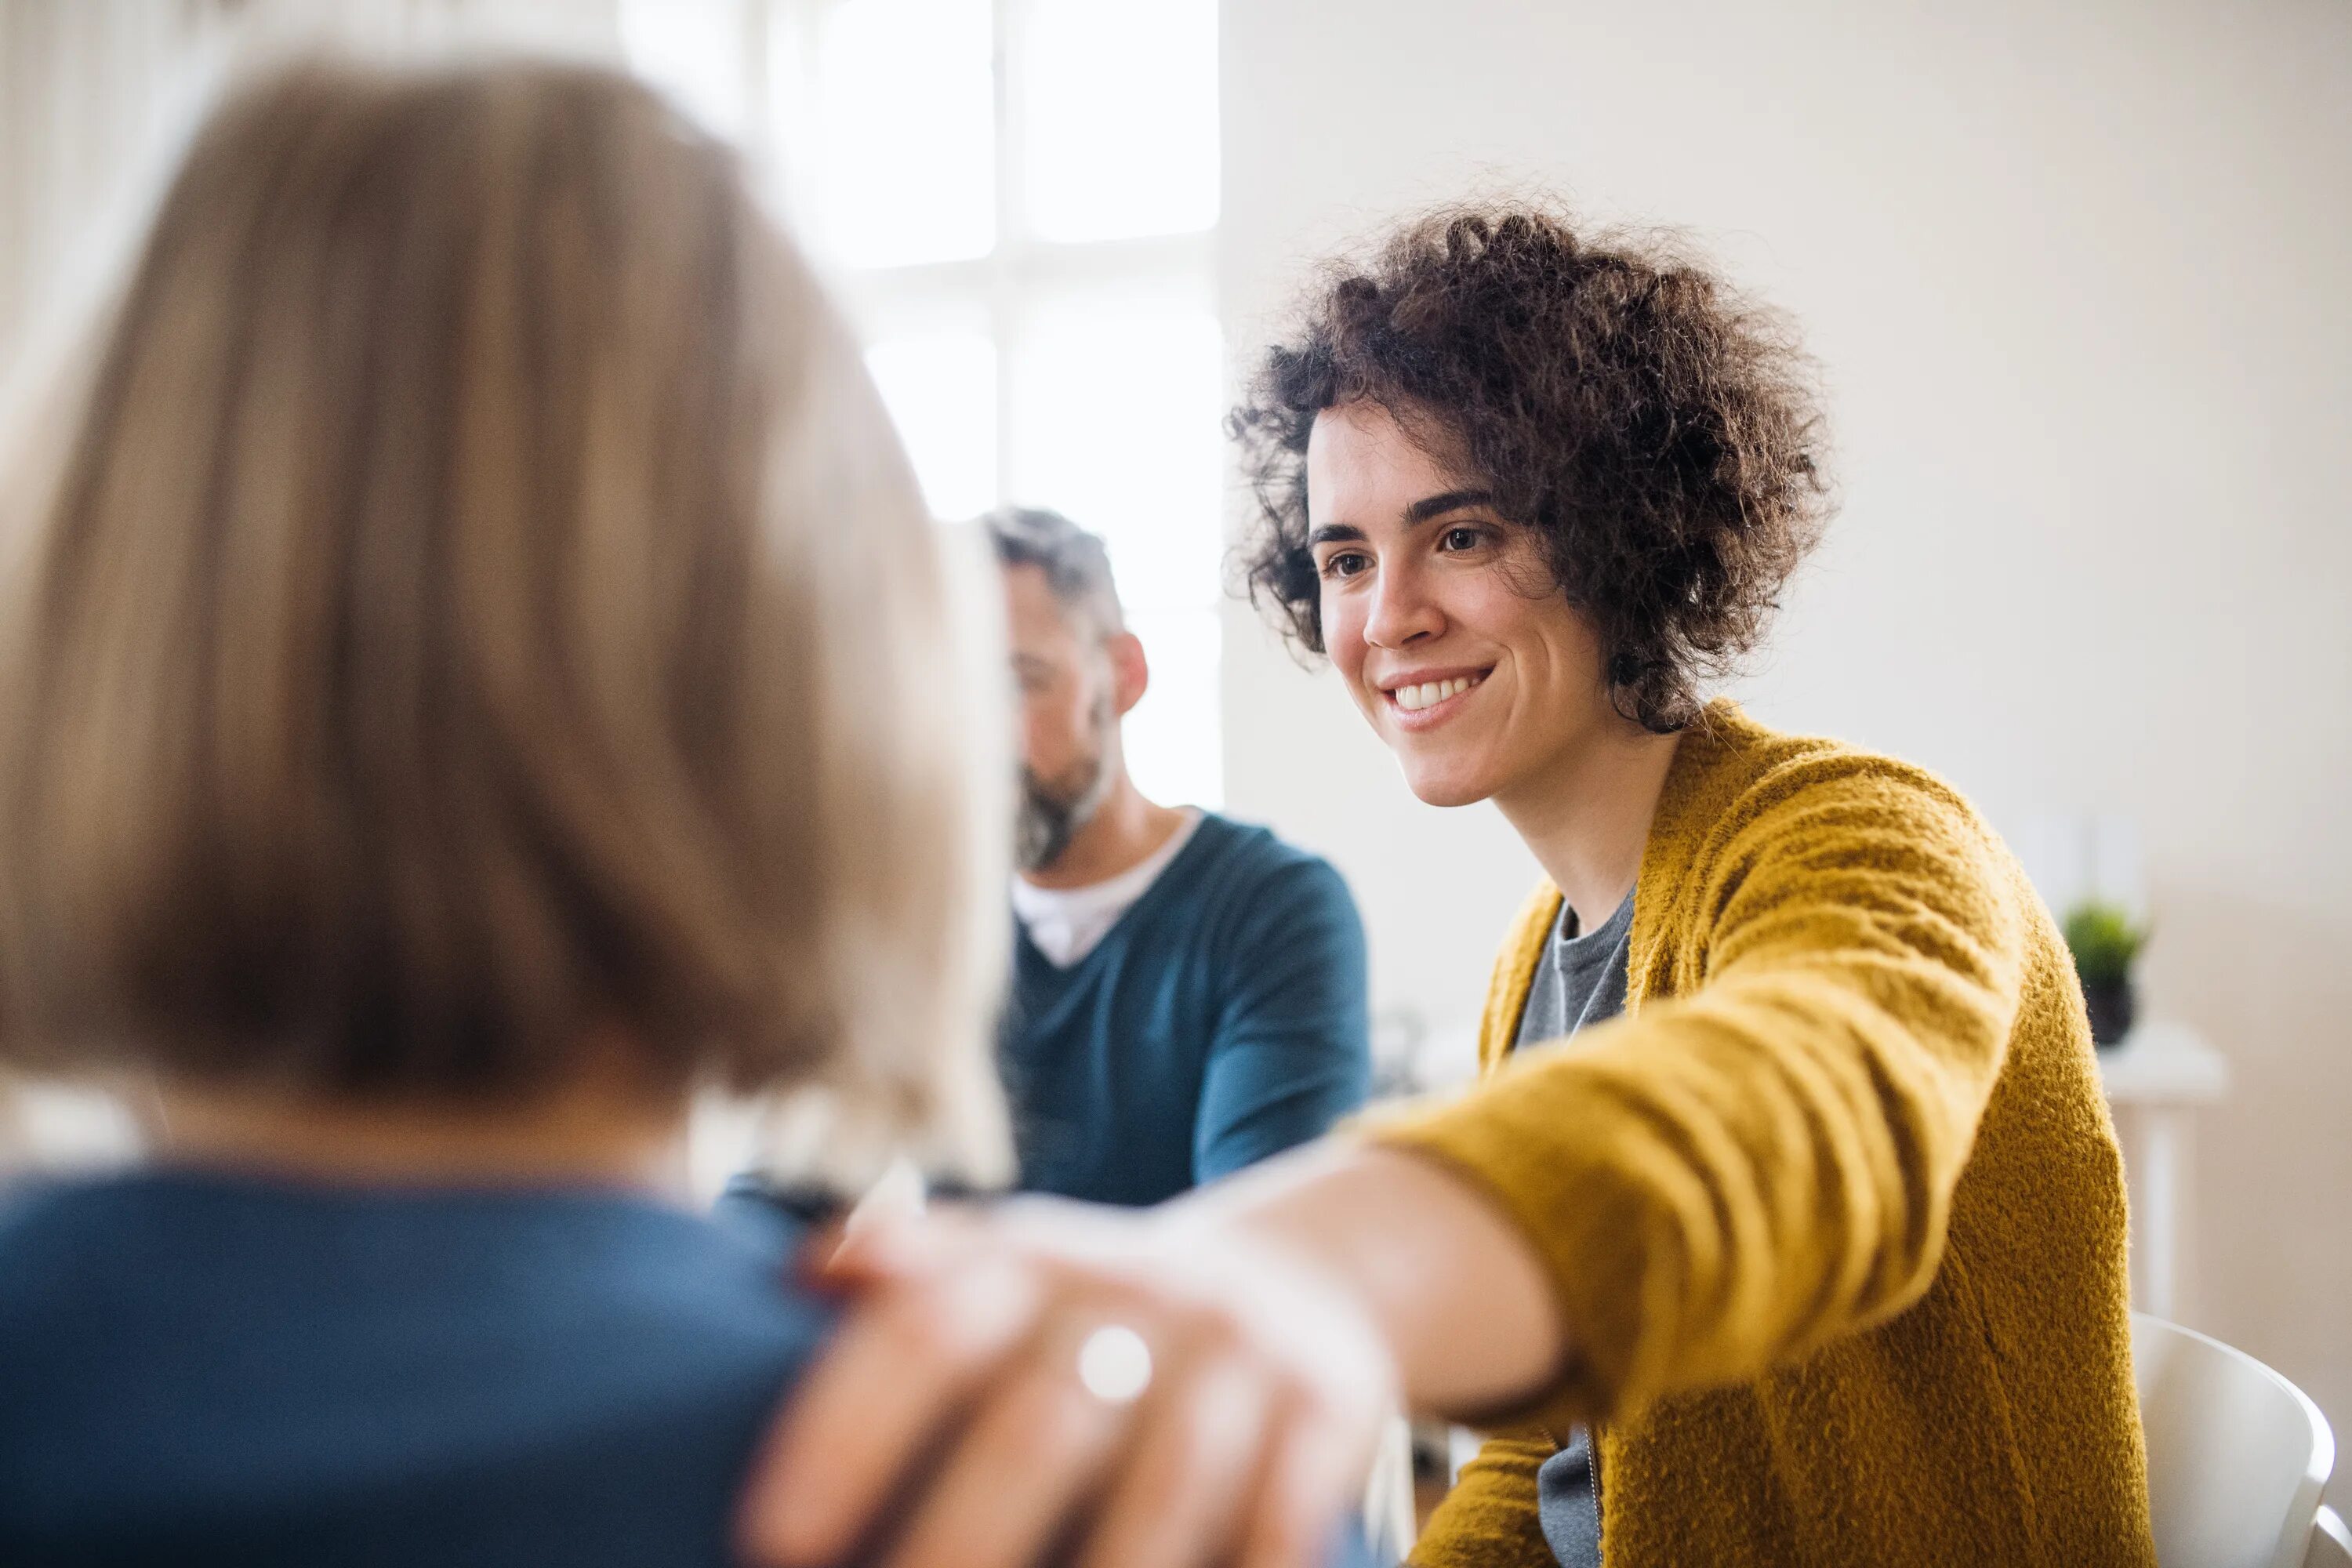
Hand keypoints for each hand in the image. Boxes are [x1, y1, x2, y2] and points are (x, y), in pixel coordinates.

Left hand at [736, 1196, 1397, 1567]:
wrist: (1293, 1277)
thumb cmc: (1095, 1311)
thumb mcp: (1008, 1268)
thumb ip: (910, 1275)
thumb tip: (799, 1275)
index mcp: (1030, 1260)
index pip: (925, 1331)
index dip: (845, 1431)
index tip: (770, 1536)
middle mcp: (1134, 1291)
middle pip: (1037, 1423)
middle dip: (956, 1542)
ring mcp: (1236, 1350)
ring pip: (1165, 1485)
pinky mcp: (1327, 1407)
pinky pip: (1282, 1517)